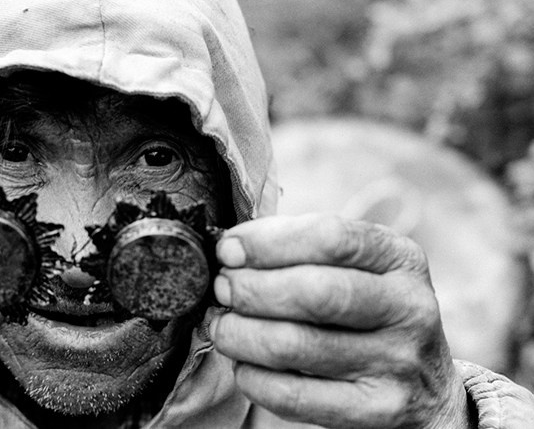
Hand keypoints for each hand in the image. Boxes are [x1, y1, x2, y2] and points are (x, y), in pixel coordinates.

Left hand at [209, 214, 469, 428]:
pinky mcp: (377, 411)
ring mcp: (396, 363)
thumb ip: (303, 249)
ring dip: (239, 333)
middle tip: (222, 289)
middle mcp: (408, 307)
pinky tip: (242, 364)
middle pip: (313, 292)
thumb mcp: (358, 266)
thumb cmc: (367, 310)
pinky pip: (294, 396)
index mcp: (400, 258)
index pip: (330, 237)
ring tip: (222, 325)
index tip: (228, 249)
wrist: (427, 387)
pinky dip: (252, 377)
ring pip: (295, 345)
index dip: (267, 242)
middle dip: (250, 289)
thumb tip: (231, 249)